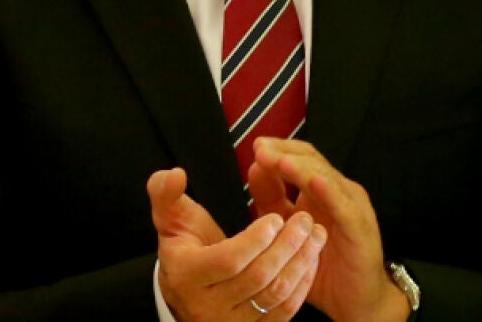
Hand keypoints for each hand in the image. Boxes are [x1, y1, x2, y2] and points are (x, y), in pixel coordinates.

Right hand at [148, 167, 324, 320]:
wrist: (186, 293)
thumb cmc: (185, 250)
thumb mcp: (171, 221)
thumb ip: (166, 194)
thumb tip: (174, 174)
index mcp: (186, 276)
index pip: (229, 260)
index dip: (257, 238)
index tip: (276, 217)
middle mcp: (206, 307)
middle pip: (257, 277)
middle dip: (287, 245)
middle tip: (304, 220)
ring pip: (274, 295)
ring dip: (301, 261)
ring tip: (315, 234)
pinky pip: (285, 311)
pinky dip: (303, 283)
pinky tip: (311, 259)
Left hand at [250, 138, 410, 321]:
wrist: (357, 300)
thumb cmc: (323, 269)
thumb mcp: (287, 233)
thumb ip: (272, 203)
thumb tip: (255, 169)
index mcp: (320, 191)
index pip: (300, 158)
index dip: (278, 150)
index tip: (255, 147)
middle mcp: (338, 191)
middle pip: (312, 160)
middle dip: (284, 153)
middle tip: (260, 148)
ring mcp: (351, 205)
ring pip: (325, 177)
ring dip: (301, 167)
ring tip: (279, 160)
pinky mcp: (359, 225)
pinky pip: (342, 204)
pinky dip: (327, 191)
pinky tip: (312, 182)